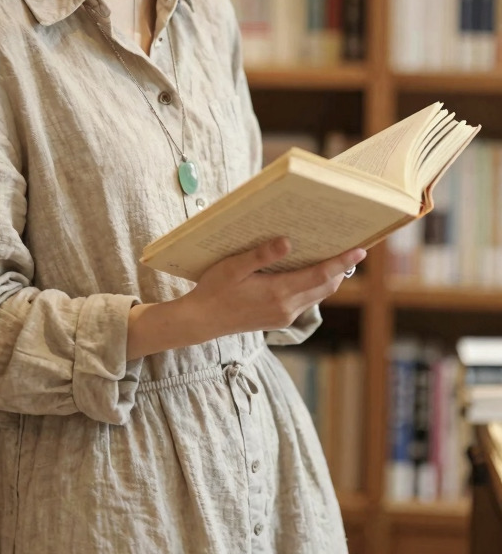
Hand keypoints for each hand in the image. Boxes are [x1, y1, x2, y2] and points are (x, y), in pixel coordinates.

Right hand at [177, 238, 366, 343]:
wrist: (202, 321)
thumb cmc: (214, 289)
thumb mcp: (234, 266)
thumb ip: (262, 255)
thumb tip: (288, 241)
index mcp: (278, 293)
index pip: (321, 275)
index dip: (342, 261)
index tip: (361, 249)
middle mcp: (287, 308)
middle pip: (326, 286)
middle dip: (340, 267)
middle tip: (350, 245)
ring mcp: (284, 316)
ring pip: (317, 294)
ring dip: (328, 277)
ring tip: (330, 254)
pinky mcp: (279, 319)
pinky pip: (305, 300)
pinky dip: (313, 285)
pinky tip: (306, 270)